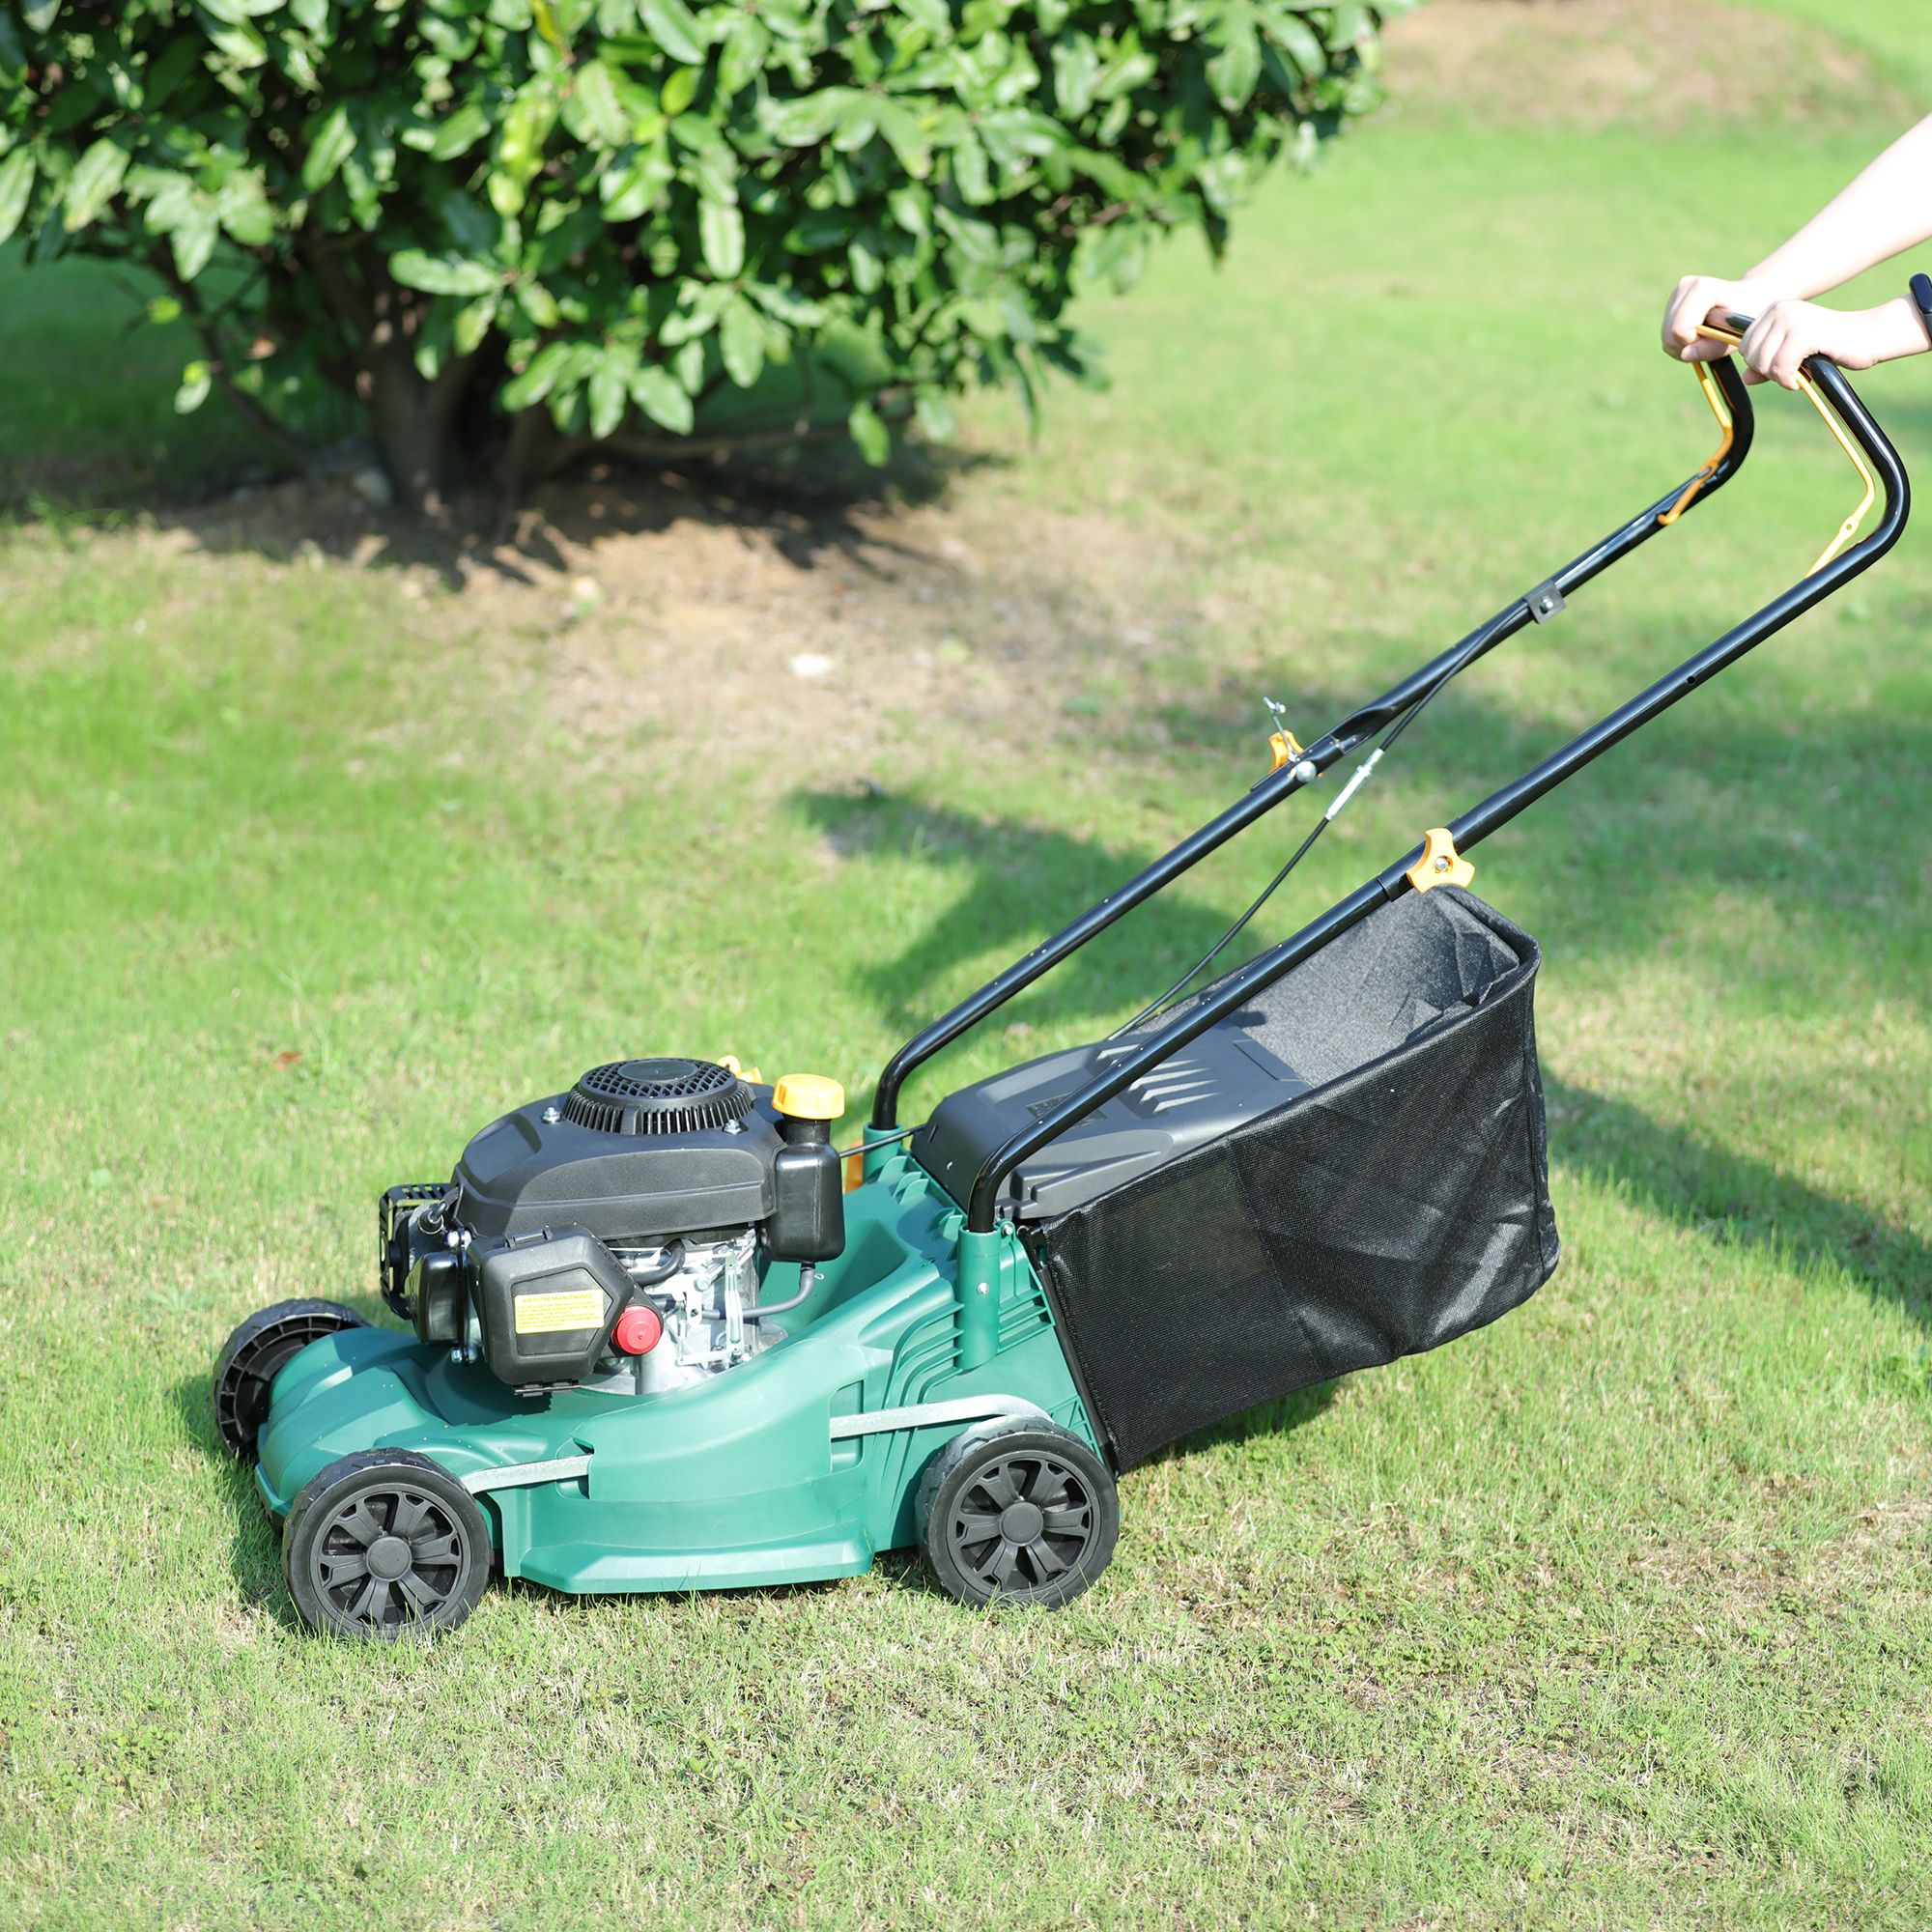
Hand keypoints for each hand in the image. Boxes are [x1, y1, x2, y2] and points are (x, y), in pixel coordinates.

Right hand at [1661, 274, 1783, 362]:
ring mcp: (1676, 293)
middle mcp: (1684, 287)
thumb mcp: (1733, 336)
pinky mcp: (1672, 302)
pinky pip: (1666, 334)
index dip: (1694, 342)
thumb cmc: (1747, 315)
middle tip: (1710, 342)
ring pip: (1666, 336)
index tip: (1714, 336)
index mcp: (1701, 288)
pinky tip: (1698, 337)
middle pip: (1669, 333)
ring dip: (1683, 346)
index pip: (1680, 329)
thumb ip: (1709, 348)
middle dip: (1687, 346)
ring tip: (1706, 340)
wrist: (1751, 297)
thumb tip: (1684, 355)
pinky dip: (1680, 343)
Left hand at [1733, 297, 1916, 387]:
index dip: (1760, 363)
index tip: (1784, 365)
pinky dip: (1788, 381)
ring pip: (1763, 362)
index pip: (1744, 345)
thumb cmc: (1831, 346)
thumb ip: (1769, 364)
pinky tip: (1803, 380)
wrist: (1868, 336)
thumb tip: (1745, 378)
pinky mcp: (1804, 332)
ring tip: (1799, 374)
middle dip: (1768, 372)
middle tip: (1792, 372)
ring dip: (1779, 377)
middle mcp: (1780, 309)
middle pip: (1750, 355)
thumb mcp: (1794, 355)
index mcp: (1775, 309)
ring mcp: (1792, 318)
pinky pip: (1780, 367)